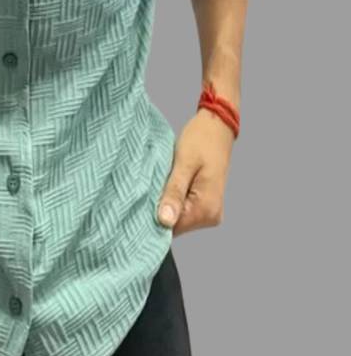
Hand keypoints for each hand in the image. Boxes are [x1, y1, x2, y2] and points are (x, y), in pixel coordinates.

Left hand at [157, 107, 234, 236]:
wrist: (217, 126)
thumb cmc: (201, 140)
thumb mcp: (183, 164)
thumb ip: (174, 193)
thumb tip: (164, 221)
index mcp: (206, 208)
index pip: (172, 229)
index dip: (152, 219)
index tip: (138, 205)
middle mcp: (211, 215)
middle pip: (175, 226)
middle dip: (157, 211)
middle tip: (146, 189)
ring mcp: (209, 211)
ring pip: (178, 218)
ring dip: (164, 204)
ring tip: (158, 183)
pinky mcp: (205, 204)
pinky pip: (183, 209)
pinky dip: (171, 199)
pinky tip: (166, 185)